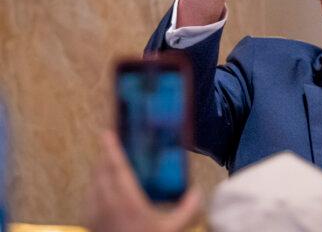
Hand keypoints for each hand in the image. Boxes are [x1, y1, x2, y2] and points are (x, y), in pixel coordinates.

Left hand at [86, 131, 202, 231]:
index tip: (108, 133)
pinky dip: (96, 186)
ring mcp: (95, 215)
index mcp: (128, 201)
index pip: (118, 168)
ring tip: (109, 162)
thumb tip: (197, 191)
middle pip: (102, 172)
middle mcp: (108, 205)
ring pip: (94, 183)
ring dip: (100, 170)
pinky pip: (90, 197)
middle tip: (111, 142)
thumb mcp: (174, 229)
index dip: (112, 149)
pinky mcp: (90, 223)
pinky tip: (104, 189)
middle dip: (106, 155)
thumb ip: (188, 208)